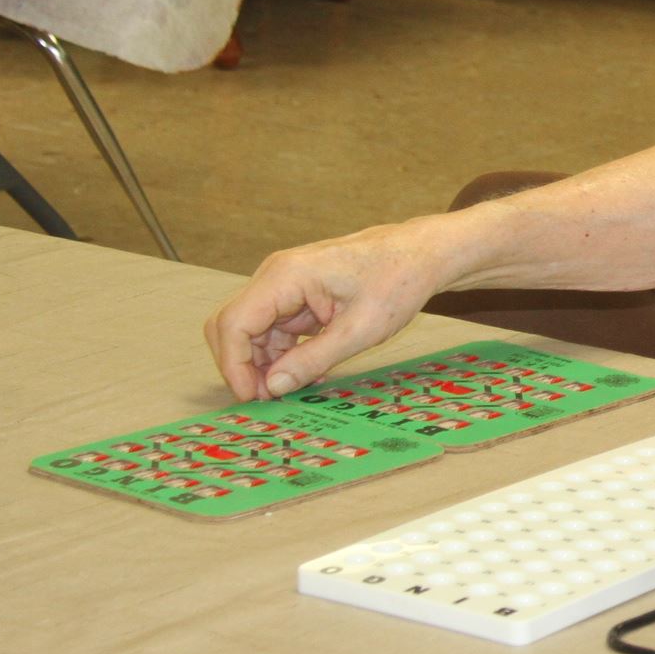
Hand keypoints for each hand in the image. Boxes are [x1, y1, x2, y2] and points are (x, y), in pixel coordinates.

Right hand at [202, 223, 448, 400]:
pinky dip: (284, 353)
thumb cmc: (397, 281)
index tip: (252, 397)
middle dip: (244, 366)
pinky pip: (275, 329)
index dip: (234, 365)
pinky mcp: (297, 294)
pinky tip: (308, 372)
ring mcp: (284, 284)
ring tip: (297, 389)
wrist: (421, 254)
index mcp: (286, 276)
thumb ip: (313, 359)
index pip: (233, 323)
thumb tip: (273, 387)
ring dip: (266, 363)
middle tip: (271, 399)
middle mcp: (276, 275)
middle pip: (233, 327)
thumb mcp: (360, 330)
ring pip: (252, 331)